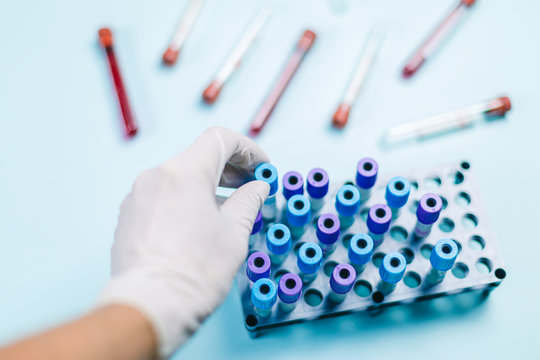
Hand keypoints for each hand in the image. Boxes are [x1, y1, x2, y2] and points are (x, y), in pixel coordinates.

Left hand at [98, 127, 269, 356]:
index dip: (247, 149)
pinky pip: (162, 196)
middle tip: (250, 186)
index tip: (261, 166)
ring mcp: (138, 195)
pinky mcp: (129, 215)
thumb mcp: (235, 232)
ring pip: (180, 178)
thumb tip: (257, 187)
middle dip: (229, 168)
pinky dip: (184, 200)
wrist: (149, 306)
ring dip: (207, 186)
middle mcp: (156, 176)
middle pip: (199, 157)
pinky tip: (197, 223)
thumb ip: (249, 200)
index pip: (220, 140)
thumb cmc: (194, 272)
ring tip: (226, 209)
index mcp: (185, 173)